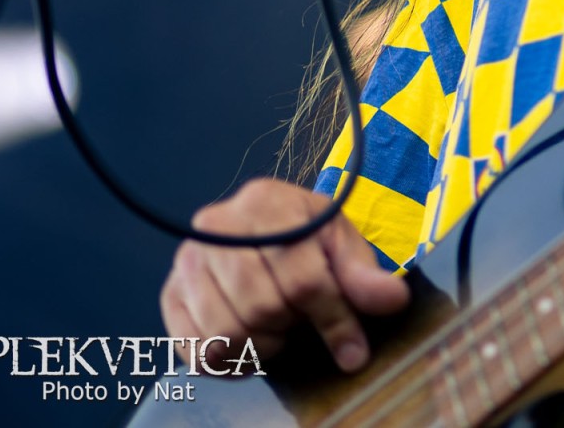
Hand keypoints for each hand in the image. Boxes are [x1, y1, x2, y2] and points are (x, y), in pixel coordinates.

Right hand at [160, 178, 409, 373]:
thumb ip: (364, 275)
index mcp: (266, 202)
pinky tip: (252, 347)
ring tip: (279, 331)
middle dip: (292, 327)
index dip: (332, 319)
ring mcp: (186, 260)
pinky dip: (229, 362)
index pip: (303, 277)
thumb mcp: (343, 245)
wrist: (264, 232)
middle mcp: (215, 225)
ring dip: (262, 346)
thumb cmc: (307, 238)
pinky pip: (195, 349)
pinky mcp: (170, 294)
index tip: (354, 348)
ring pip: (226, 331)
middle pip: (261, 306)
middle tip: (303, 324)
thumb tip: (392, 301)